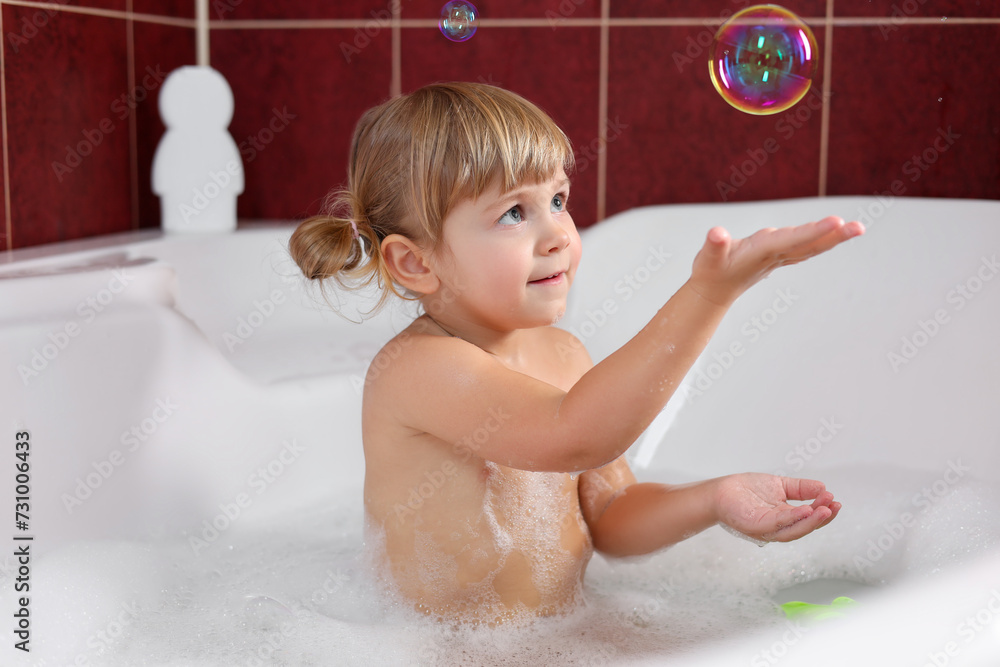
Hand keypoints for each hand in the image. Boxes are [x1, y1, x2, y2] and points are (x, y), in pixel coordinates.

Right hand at [689, 216, 864, 306]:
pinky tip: (833, 233)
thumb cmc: (709, 272)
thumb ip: (714, 245)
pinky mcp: (777, 256)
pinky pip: (804, 247)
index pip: (792, 240)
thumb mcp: (707, 257)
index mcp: (762, 252)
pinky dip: (821, 239)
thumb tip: (716, 234)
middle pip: (809, 244)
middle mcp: (775, 255)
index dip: (814, 231)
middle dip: (834, 236)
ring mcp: (778, 257)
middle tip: (859, 228)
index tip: (836, 222)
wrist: (712, 293)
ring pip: (810, 245)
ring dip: (833, 237)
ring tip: (855, 228)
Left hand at [714, 473, 839, 542]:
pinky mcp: (756, 526)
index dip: (824, 511)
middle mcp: (778, 527)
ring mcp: (767, 528)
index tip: (836, 501)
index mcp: (785, 518)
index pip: (809, 518)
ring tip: (826, 509)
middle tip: (835, 506)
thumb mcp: (779, 486)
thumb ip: (801, 489)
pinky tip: (805, 509)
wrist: (721, 491)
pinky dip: (793, 518)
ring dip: (812, 521)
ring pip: (794, 529)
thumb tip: (823, 488)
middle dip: (822, 518)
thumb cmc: (747, 490)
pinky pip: (777, 523)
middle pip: (805, 527)